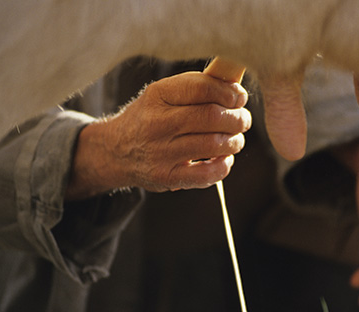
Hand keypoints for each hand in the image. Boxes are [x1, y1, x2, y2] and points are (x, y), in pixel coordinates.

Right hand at [66, 71, 250, 198]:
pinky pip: (207, 175)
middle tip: (243, 119)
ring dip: (235, 141)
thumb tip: (237, 86)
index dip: (228, 93)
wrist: (115, 151)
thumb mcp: (163, 94)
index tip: (239, 98)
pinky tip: (224, 158)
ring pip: (214, 145)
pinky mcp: (166, 178)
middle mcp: (156, 124)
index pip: (201, 88)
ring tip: (235, 138)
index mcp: (157, 96)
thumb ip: (197, 87)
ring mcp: (160, 153)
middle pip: (212, 117)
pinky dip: (224, 166)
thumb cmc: (149, 118)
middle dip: (237, 118)